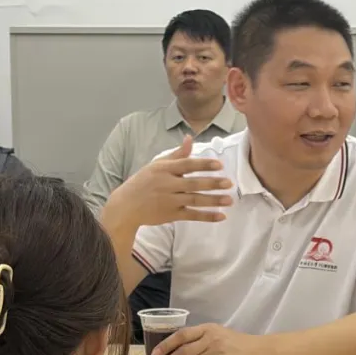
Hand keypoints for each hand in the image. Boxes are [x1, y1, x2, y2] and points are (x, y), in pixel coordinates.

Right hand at [105, 136, 233, 228]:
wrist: (126, 206)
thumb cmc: (143, 183)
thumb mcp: (156, 165)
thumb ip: (176, 154)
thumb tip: (190, 138)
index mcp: (163, 169)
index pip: (186, 165)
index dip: (203, 165)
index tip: (219, 165)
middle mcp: (166, 185)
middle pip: (193, 184)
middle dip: (212, 183)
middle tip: (229, 183)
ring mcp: (169, 201)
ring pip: (194, 200)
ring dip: (213, 201)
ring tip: (230, 200)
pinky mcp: (171, 215)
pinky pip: (192, 216)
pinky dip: (206, 216)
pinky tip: (221, 216)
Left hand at [151, 323, 266, 354]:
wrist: (260, 352)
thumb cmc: (236, 343)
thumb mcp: (217, 333)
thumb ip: (198, 339)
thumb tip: (173, 351)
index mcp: (208, 329)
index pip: (181, 335)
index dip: (165, 345)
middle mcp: (211, 340)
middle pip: (182, 353)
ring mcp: (217, 354)